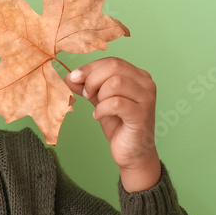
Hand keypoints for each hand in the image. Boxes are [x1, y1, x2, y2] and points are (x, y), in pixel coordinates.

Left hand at [64, 56, 160, 190]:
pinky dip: (102, 109)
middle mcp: (146, 83)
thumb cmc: (118, 124)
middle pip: (114, 67)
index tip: (73, 78)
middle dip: (92, 79)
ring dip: (99, 95)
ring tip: (96, 107)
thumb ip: (87, 87)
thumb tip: (69, 76)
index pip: (112, 61)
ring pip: (116, 83)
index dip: (89, 68)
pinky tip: (99, 116)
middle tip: (85, 95)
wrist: (132, 153)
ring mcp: (146, 98)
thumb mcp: (99, 100)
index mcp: (137, 76)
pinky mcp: (142, 114)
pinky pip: (116, 103)